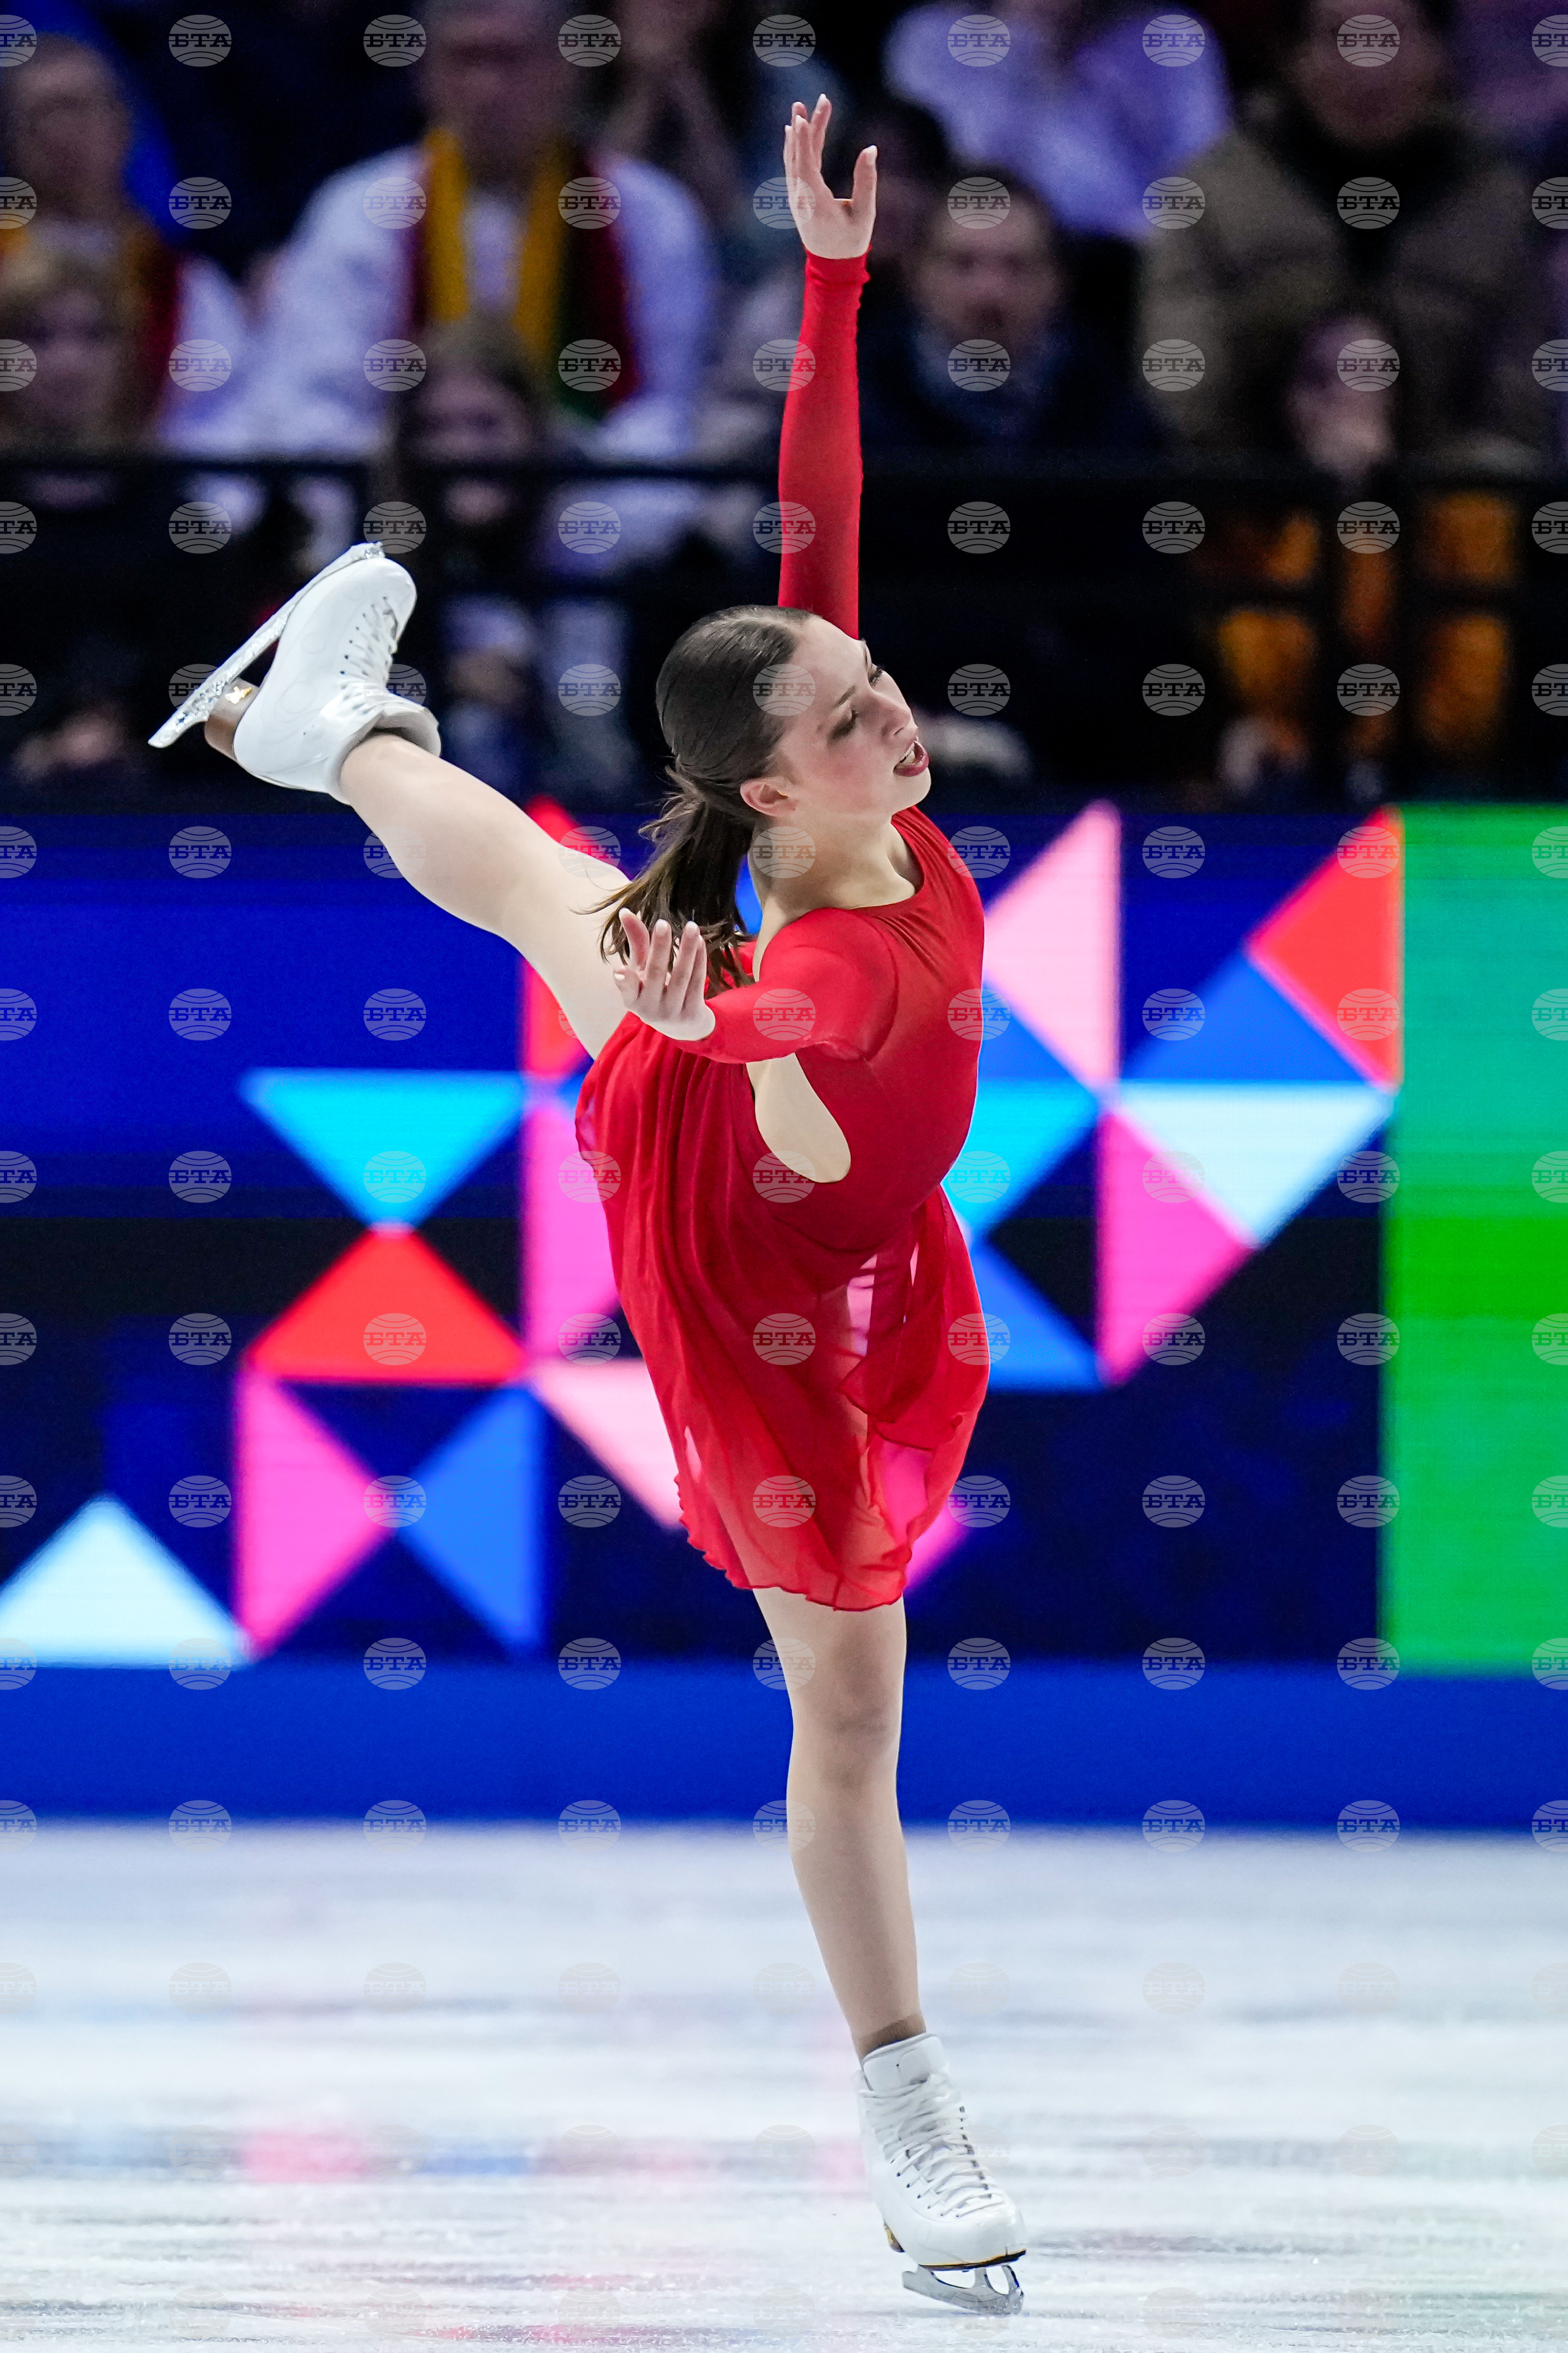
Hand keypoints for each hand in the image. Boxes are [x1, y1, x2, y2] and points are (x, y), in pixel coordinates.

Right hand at [612, 909, 716, 1039]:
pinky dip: (699, 960)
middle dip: (658, 948)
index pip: (626, 989)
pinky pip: (697, 982)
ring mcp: (672, 1013)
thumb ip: (636, 942)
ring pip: (681, 977)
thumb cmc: (655, 990)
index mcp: (632, 999)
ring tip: (692, 926)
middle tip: (662, 924)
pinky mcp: (692, 1012)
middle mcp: (649, 1009)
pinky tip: (700, 941)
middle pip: (655, 975)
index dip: (623, 981)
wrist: (682, 1026)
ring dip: (687, 950)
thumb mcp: (641, 970)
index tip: (620, 969)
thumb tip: (626, 911)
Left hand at [784, 94, 874, 259]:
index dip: (804, 141)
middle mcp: (800, 199)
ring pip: (793, 160)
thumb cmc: (852, 241)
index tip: (802, 118)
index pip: (806, 167)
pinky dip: (794, 147)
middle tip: (813, 100)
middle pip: (799, 157)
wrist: (832, 265)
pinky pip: (792, 167)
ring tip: (799, 107)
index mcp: (816, 204)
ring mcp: (796, 198)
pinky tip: (793, 129)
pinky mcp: (797, 197)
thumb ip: (867, 181)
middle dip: (805, 127)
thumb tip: (870, 149)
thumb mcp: (865, 214)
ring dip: (796, 133)